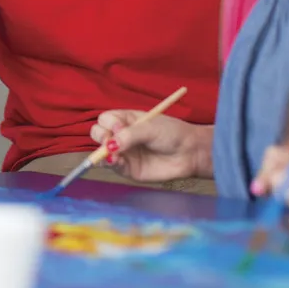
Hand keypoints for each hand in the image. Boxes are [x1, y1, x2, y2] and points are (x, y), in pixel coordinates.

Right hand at [92, 112, 210, 183]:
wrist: (189, 153)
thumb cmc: (172, 134)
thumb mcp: (151, 128)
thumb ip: (129, 135)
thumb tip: (110, 145)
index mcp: (126, 120)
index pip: (105, 119)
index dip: (108, 123)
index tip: (119, 128)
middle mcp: (122, 135)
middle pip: (98, 133)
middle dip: (101, 137)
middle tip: (111, 142)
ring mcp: (124, 152)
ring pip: (102, 151)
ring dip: (103, 153)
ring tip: (114, 156)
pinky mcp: (128, 168)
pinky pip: (113, 166)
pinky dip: (111, 164)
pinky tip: (118, 162)